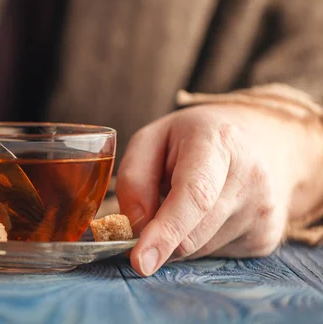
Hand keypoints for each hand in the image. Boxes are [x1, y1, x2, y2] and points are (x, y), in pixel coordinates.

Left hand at [116, 104, 322, 275]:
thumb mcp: (152, 138)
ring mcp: (263, 212)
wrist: (264, 141)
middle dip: (158, 237)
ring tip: (187, 199)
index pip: (194, 195)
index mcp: (218, 143)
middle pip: (192, 233)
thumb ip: (134, 178)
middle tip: (145, 216)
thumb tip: (134, 227)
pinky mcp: (266, 238)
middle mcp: (251, 178)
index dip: (165, 231)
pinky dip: (196, 241)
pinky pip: (212, 255)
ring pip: (198, 250)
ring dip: (177, 236)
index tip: (141, 261)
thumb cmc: (195, 138)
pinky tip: (207, 213)